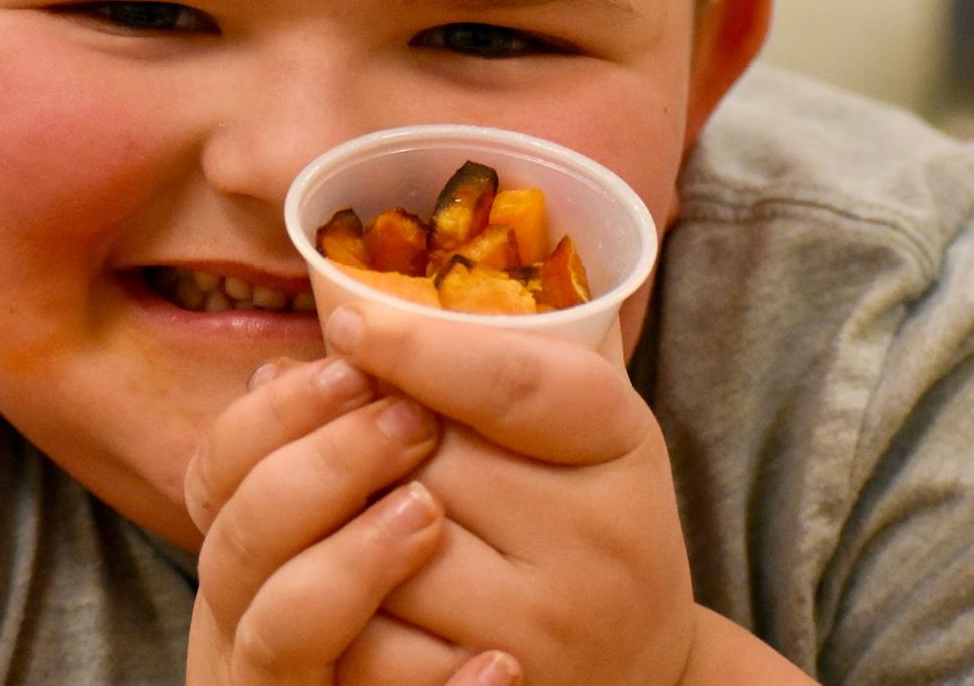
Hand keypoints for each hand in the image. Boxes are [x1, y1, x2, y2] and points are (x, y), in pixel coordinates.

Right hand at [184, 355, 527, 685]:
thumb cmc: (456, 608)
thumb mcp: (394, 516)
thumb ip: (365, 448)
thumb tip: (337, 330)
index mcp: (250, 558)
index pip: (218, 473)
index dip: (275, 419)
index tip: (356, 364)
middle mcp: (245, 631)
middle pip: (236, 544)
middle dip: (319, 471)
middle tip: (412, 423)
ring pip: (274, 635)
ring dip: (347, 567)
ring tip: (427, 517)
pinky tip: (496, 667)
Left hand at [322, 302, 697, 685]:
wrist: (640, 667)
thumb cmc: (577, 516)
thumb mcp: (572, 424)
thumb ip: (488, 364)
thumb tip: (338, 330)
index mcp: (618, 438)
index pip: (510, 380)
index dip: (417, 347)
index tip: (344, 322)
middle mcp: (599, 538)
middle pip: (429, 460)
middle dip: (362, 437)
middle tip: (336, 428)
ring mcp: (548, 627)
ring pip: (385, 547)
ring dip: (337, 519)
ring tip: (333, 504)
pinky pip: (373, 640)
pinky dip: (341, 609)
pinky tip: (340, 584)